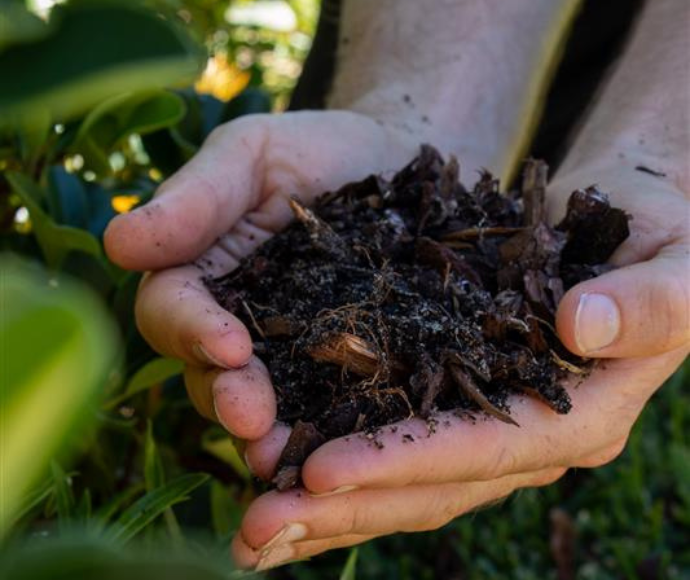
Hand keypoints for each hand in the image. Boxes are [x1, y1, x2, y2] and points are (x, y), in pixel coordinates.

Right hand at [104, 110, 417, 438]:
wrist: (402, 161)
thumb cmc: (319, 150)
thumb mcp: (254, 156)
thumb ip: (195, 198)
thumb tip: (117, 243)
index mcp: (202, 271)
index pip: (172, 308)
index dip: (191, 330)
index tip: (227, 344)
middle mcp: (236, 321)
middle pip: (208, 371)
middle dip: (227, 396)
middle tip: (250, 419)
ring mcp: (289, 350)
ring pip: (259, 401)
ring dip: (265, 431)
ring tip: (283, 456)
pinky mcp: (341, 367)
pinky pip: (323, 403)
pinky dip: (323, 428)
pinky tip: (337, 447)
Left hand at [229, 162, 688, 569]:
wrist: (640, 233)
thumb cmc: (666, 242)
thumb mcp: (679, 264)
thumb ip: (649, 301)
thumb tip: (579, 325)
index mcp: (581, 413)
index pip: (487, 448)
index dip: (406, 460)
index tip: (323, 469)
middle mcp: (530, 435)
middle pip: (431, 485)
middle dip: (346, 506)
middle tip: (256, 524)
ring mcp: (492, 424)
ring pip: (405, 480)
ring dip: (329, 503)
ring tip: (250, 519)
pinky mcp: (460, 402)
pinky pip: (396, 445)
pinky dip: (342, 469)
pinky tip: (284, 476)